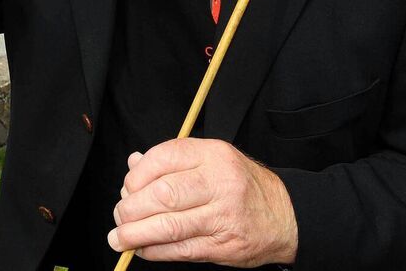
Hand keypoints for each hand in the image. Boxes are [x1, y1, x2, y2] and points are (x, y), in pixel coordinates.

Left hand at [108, 138, 297, 266]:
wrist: (287, 216)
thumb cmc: (241, 185)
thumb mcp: (212, 159)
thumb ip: (173, 161)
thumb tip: (133, 164)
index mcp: (213, 155)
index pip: (163, 158)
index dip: (136, 176)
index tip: (126, 188)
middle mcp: (220, 183)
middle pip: (163, 194)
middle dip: (131, 207)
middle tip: (119, 215)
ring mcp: (223, 216)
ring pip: (169, 226)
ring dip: (136, 234)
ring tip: (118, 238)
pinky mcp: (225, 246)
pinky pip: (182, 249)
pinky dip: (156, 251)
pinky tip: (143, 249)